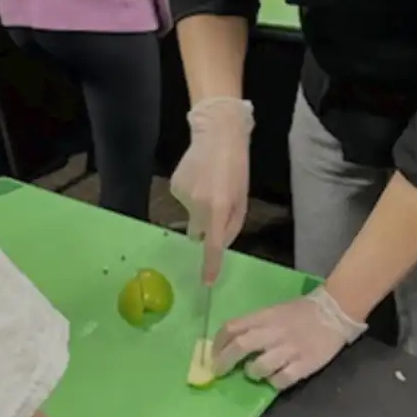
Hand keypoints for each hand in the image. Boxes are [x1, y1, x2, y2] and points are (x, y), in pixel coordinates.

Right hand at [170, 97, 254, 284]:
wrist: (217, 134)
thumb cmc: (236, 167)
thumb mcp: (242, 199)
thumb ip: (232, 225)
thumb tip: (219, 243)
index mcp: (218, 209)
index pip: (213, 246)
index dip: (210, 266)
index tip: (207, 282)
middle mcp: (197, 205)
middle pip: (199, 231)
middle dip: (206, 227)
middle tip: (218, 205)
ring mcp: (182, 196)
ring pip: (192, 214)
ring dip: (200, 206)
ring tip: (210, 182)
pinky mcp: (174, 187)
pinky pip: (184, 201)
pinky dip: (192, 195)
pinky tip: (199, 177)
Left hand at [213, 285, 366, 390]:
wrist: (335, 310)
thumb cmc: (300, 312)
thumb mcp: (274, 312)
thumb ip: (254, 326)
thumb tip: (230, 344)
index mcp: (264, 317)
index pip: (232, 327)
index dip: (218, 343)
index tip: (212, 355)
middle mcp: (274, 332)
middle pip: (241, 346)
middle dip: (224, 361)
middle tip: (219, 371)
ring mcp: (290, 348)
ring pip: (259, 366)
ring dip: (252, 372)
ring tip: (255, 372)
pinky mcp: (305, 364)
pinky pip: (282, 379)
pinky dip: (274, 382)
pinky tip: (275, 379)